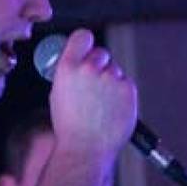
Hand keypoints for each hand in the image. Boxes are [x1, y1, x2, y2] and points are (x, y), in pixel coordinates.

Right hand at [47, 29, 137, 154]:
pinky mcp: (128, 88)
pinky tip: (111, 109)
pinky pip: (126, 83)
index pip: (83, 37)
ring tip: (102, 104)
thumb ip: (70, 73)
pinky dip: (122, 93)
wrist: (86, 148)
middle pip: (101, 53)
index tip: (87, 49)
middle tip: (95, 87)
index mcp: (68, 67)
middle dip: (99, 65)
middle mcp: (90, 69)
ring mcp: (111, 78)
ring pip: (115, 70)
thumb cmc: (70, 126)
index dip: (85, 43)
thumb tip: (78, 62)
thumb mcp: (58, 93)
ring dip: (111, 81)